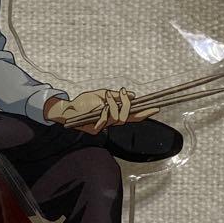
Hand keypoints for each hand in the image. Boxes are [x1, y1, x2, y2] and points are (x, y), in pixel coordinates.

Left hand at [44, 89, 159, 134]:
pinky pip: (105, 120)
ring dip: (115, 105)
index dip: (144, 113)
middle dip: (128, 105)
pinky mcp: (95, 128)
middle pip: (127, 117)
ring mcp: (103, 126)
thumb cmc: (84, 102)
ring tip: (108, 96)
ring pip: (118, 118)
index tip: (156, 108)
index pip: (132, 116)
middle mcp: (111, 122)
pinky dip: (105, 110)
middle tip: (126, 94)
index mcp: (114, 114)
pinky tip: (103, 105)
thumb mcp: (102, 94)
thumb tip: (132, 95)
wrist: (68, 110)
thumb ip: (116, 95)